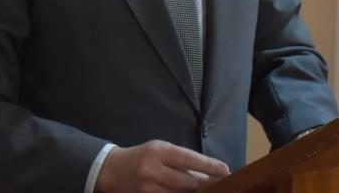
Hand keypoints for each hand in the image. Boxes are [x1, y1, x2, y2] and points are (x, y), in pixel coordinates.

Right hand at [94, 140, 229, 192]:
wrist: (111, 170)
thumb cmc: (141, 157)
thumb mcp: (159, 150)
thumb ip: (181, 160)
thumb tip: (208, 172)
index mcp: (158, 151)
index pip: (188, 158)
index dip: (208, 165)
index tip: (225, 170)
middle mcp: (153, 169)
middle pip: (187, 181)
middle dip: (208, 184)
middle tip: (226, 185)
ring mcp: (148, 188)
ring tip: (212, 191)